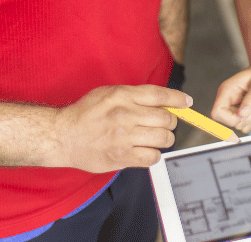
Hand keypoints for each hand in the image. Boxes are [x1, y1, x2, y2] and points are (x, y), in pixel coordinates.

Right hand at [52, 85, 190, 172]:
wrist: (62, 136)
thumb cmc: (87, 114)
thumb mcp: (109, 93)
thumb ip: (135, 96)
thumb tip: (165, 102)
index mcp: (122, 95)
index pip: (161, 95)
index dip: (178, 99)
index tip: (187, 103)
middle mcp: (125, 114)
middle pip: (167, 119)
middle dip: (169, 123)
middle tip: (161, 125)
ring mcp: (124, 137)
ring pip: (164, 139)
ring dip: (163, 140)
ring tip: (152, 139)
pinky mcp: (121, 157)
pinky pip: (153, 157)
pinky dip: (152, 155)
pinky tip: (143, 151)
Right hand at [210, 58, 250, 132]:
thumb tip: (242, 114)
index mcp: (226, 91)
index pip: (216, 113)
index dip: (230, 118)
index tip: (244, 113)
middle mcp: (228, 100)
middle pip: (227, 122)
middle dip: (244, 119)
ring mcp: (234, 106)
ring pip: (237, 125)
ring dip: (250, 120)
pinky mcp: (242, 112)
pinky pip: (245, 126)